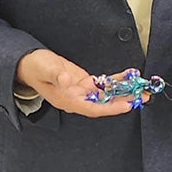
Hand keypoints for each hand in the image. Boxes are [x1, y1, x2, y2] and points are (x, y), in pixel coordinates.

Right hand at [15, 49, 145, 116]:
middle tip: (143, 97)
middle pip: (105, 103)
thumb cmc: (35, 68)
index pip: (93, 108)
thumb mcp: (45, 69)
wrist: (29, 63)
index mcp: (68, 100)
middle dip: (124, 101)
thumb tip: (68, 79)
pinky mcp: (85, 82)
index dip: (110, 108)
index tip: (126, 105)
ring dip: (124, 92)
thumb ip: (57, 75)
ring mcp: (82, 91)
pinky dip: (116, 80)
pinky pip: (104, 83)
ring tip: (141, 90)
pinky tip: (128, 77)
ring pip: (107, 94)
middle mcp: (78, 98)